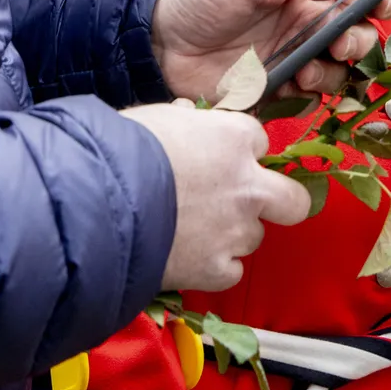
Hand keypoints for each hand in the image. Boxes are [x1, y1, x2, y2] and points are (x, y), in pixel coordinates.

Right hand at [122, 102, 310, 289]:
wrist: (97, 202)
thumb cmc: (120, 150)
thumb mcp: (155, 119)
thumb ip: (183, 122)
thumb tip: (185, 118)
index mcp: (234, 138)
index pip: (259, 142)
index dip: (238, 151)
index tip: (217, 158)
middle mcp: (247, 185)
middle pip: (293, 201)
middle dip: (279, 202)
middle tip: (250, 203)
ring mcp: (235, 230)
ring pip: (254, 237)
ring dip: (231, 235)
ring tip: (191, 231)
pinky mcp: (216, 269)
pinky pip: (230, 271)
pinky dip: (213, 267)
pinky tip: (187, 258)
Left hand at [151, 0, 390, 102]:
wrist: (160, 38)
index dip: (380, 0)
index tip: (382, 7)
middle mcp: (309, 25)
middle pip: (361, 37)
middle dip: (361, 41)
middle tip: (340, 43)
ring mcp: (296, 59)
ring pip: (342, 73)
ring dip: (335, 73)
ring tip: (305, 71)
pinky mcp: (279, 90)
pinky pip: (311, 100)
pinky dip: (309, 95)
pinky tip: (286, 84)